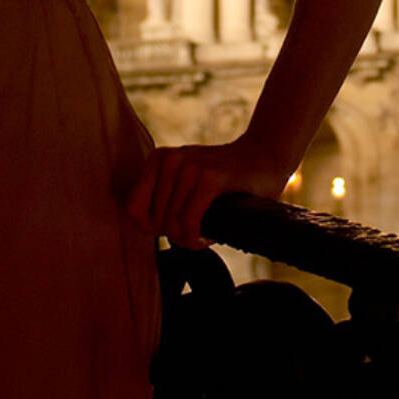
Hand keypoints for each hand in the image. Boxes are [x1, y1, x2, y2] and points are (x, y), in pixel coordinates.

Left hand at [124, 136, 288, 249]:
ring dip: (188, 239)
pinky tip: (209, 236)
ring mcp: (190, 166)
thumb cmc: (224, 181)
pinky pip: (189, 222)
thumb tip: (139, 226)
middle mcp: (170, 159)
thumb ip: (162, 200)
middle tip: (195, 233)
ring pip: (172, 224)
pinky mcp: (209, 177)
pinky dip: (196, 238)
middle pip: (155, 220)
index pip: (132, 207)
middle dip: (175, 235)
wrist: (265, 159)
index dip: (151, 227)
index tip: (174, 227)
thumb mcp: (185, 184)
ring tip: (204, 233)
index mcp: (159, 158)